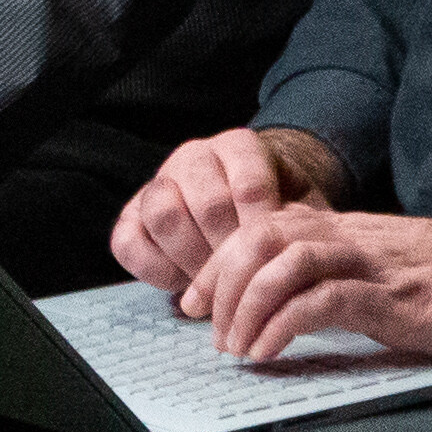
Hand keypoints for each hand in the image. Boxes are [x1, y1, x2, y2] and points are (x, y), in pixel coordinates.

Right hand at [111, 124, 350, 289]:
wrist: (246, 209)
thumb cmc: (279, 211)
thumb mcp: (302, 208)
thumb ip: (304, 223)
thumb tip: (301, 256)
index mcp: (239, 146)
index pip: (249, 185)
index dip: (261, 229)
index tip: (274, 260)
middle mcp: (195, 156)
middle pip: (207, 203)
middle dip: (229, 251)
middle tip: (246, 281)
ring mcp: (158, 183)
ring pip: (163, 215)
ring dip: (192, 259)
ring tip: (215, 284)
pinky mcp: (130, 215)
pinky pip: (127, 241)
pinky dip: (154, 269)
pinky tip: (181, 284)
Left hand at [182, 199, 431, 364]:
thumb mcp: (408, 276)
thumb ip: (360, 285)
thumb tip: (309, 315)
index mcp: (359, 232)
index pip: (269, 224)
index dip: (223, 258)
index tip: (199, 300)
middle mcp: (361, 239)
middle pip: (261, 234)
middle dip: (219, 279)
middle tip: (202, 327)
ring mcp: (381, 265)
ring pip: (281, 260)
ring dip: (243, 305)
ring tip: (232, 349)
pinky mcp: (402, 299)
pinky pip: (322, 301)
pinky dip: (281, 326)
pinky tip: (267, 356)